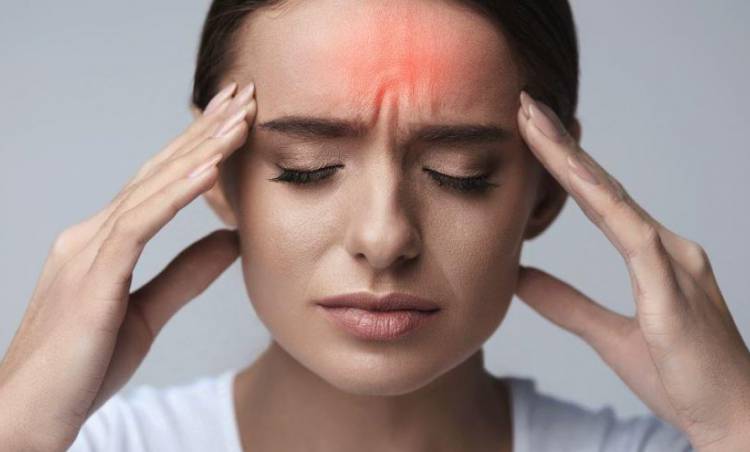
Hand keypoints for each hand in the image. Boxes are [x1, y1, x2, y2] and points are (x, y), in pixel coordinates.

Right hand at [0, 81, 256, 450]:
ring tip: (238, 120)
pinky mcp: (91, 279)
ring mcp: (87, 252)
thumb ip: (186, 274)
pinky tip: (207, 171)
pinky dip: (175, 196)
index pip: (158, 182)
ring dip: (199, 151)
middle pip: (156, 171)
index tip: (233, 119)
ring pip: (151, 188)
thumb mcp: (148, 312)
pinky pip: (138, 226)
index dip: (197, 147)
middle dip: (202, 130)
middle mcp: (91, 235)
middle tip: (242, 95)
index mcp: (103, 242)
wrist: (29, 416)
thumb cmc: (81, 368)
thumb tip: (232, 240)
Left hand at [514, 91, 749, 450]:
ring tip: (537, 125)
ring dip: (572, 161)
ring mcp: (675, 265)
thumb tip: (520, 278)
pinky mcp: (674, 293)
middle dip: (562, 146)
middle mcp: (667, 248)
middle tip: (526, 107)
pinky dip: (605, 207)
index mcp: (654, 255)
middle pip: (604, 187)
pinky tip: (574, 179)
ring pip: (614, 200)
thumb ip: (566, 304)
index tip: (531, 132)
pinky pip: (635, 241)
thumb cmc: (680, 377)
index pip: (599, 199)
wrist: (731, 420)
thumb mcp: (606, 336)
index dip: (564, 165)